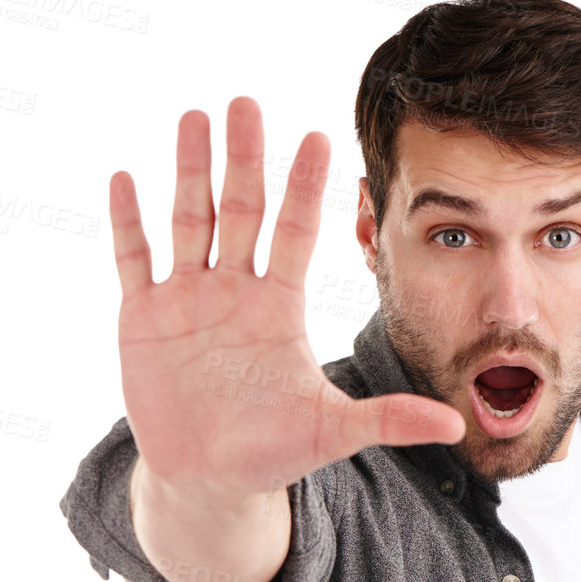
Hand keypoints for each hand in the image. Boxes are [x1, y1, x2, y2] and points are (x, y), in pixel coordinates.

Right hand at [110, 96, 465, 498]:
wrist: (209, 479)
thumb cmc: (272, 451)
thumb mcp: (331, 431)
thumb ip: (388, 420)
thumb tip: (455, 429)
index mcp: (279, 306)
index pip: (297, 233)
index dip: (305, 188)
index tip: (319, 137)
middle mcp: (235, 290)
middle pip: (241, 210)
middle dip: (245, 158)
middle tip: (247, 102)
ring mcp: (187, 299)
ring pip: (190, 221)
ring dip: (189, 171)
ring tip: (194, 117)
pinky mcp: (144, 317)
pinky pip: (135, 260)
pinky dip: (129, 223)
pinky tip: (125, 179)